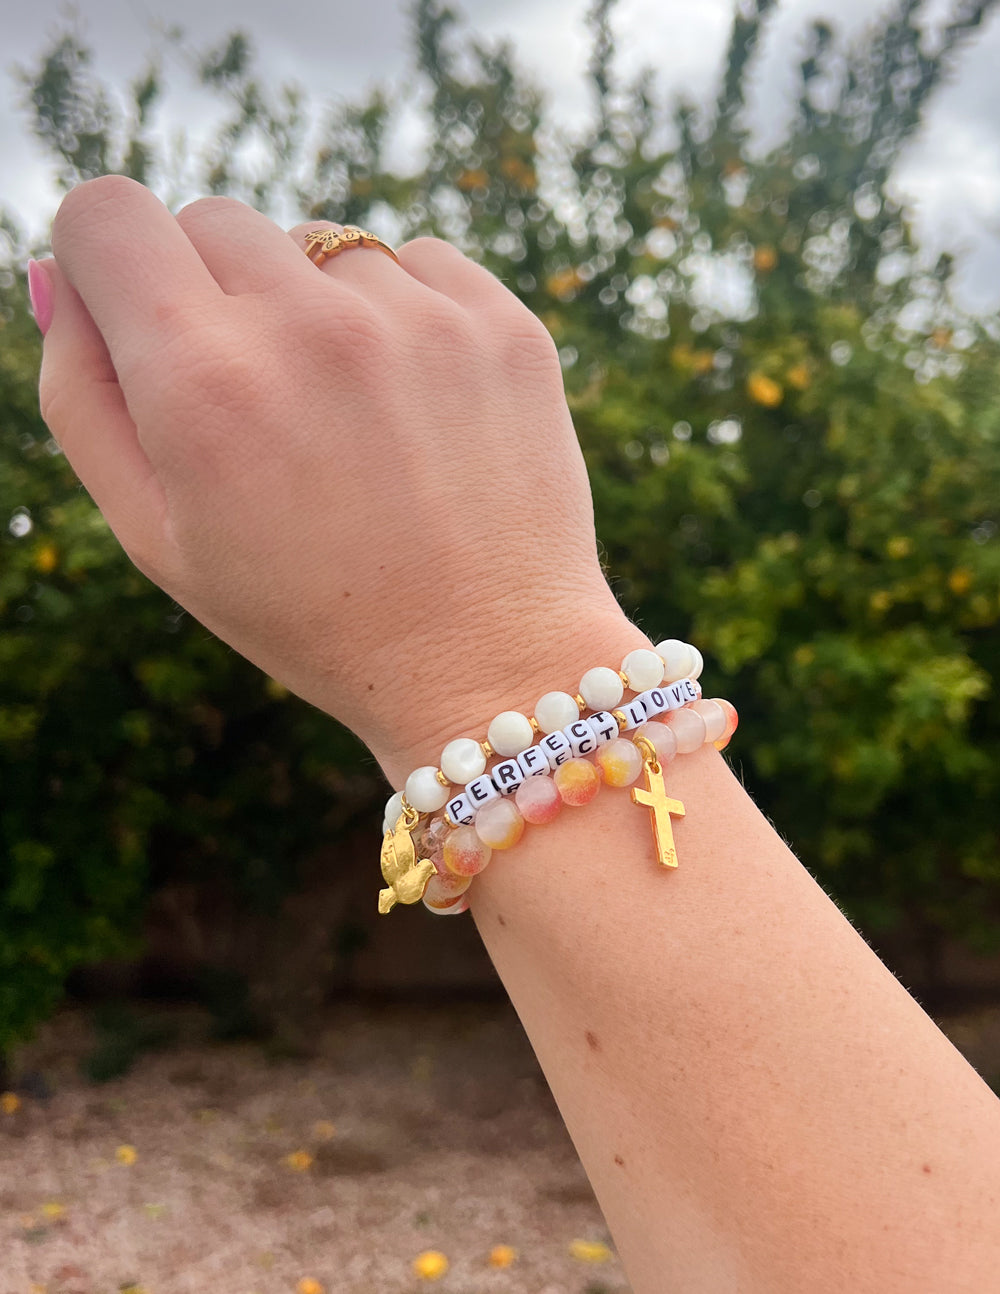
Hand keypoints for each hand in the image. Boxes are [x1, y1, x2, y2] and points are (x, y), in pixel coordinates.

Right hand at [38, 177, 643, 782]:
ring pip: (319, 242)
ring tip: (348, 421)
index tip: (138, 312)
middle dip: (211, 292)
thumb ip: (81, 394)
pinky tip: (413, 409)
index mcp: (203, 382)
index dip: (107, 258)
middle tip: (257, 402)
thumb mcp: (157, 537)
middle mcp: (311, 327)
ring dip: (314, 306)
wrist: (483, 663)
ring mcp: (419, 319)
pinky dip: (400, 314)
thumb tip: (55, 269)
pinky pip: (414, 261)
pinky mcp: (501, 324)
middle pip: (212, 219)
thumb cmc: (308, 613)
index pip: (106, 212)